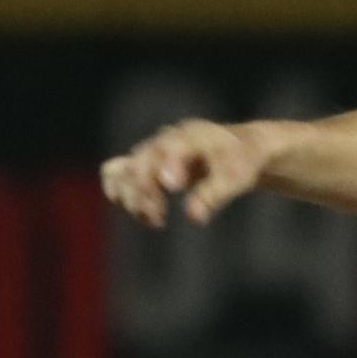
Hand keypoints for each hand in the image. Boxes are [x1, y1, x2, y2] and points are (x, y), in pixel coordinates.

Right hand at [101, 119, 287, 226]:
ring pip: (121, 171)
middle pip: (137, 165)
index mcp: (189, 137)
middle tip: (159, 219)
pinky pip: (116, 174)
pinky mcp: (145, 164)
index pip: (168, 148)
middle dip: (143, 196)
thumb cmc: (240, 160)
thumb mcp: (237, 176)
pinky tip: (145, 214)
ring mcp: (152, 152)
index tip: (173, 188)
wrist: (238, 148)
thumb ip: (214, 194)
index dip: (166, 168)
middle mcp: (164, 141)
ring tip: (155, 220)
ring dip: (130, 200)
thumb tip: (192, 217)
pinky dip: (121, 195)